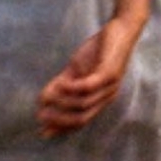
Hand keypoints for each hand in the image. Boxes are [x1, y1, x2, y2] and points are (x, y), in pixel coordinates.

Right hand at [38, 14, 143, 136]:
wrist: (120, 29)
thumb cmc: (98, 51)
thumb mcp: (76, 70)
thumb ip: (61, 85)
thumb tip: (42, 101)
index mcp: (100, 98)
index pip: (81, 121)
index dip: (62, 128)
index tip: (42, 131)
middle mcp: (107, 96)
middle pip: (82, 118)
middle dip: (58, 120)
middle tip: (40, 115)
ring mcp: (110, 86)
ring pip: (82, 104)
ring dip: (61, 102)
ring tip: (45, 98)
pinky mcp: (110, 73)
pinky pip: (88, 86)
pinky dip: (71, 88)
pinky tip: (61, 83)